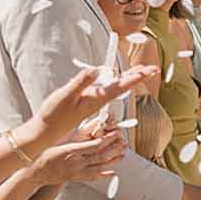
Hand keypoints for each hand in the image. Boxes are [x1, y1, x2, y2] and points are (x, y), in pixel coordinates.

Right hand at [26, 64, 156, 149]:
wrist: (47, 131)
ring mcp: (94, 101)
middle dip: (138, 76)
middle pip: (123, 86)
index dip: (134, 77)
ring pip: (116, 87)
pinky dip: (115, 82)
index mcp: (96, 99)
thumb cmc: (55, 114)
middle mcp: (98, 100)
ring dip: (129, 78)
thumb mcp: (66, 95)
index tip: (147, 71)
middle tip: (153, 69)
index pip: (120, 86)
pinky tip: (118, 79)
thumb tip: (98, 70)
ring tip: (142, 71)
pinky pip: (107, 90)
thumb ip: (82, 82)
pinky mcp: (88, 101)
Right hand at [31, 125, 128, 184]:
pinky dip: (104, 174)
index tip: (117, 134)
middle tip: (123, 143)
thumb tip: (93, 125)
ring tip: (123, 154)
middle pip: (100, 156)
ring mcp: (76, 172)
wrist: (34, 172)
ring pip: (99, 166)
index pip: (95, 144)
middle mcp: (76, 162)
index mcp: (71, 150)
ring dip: (112, 160)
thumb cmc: (43, 154)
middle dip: (114, 149)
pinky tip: (113, 172)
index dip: (108, 139)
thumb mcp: (59, 140)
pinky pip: (92, 177)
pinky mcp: (75, 178)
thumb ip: (77, 134)